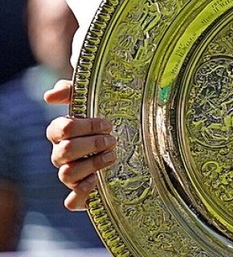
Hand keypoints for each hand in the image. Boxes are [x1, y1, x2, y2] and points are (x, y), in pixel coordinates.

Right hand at [44, 79, 115, 210]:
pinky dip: (81, 193)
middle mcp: (62, 155)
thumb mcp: (92, 98)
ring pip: (67, 175)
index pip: (60, 129)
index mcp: (61, 132)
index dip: (84, 126)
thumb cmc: (103, 117)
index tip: (107, 123)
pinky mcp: (82, 194)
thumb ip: (71, 90)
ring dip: (91, 165)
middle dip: (91, 144)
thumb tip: (50, 95)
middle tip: (112, 139)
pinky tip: (96, 182)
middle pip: (64, 152)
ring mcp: (70, 175)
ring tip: (111, 156)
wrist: (125, 138)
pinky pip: (71, 201)